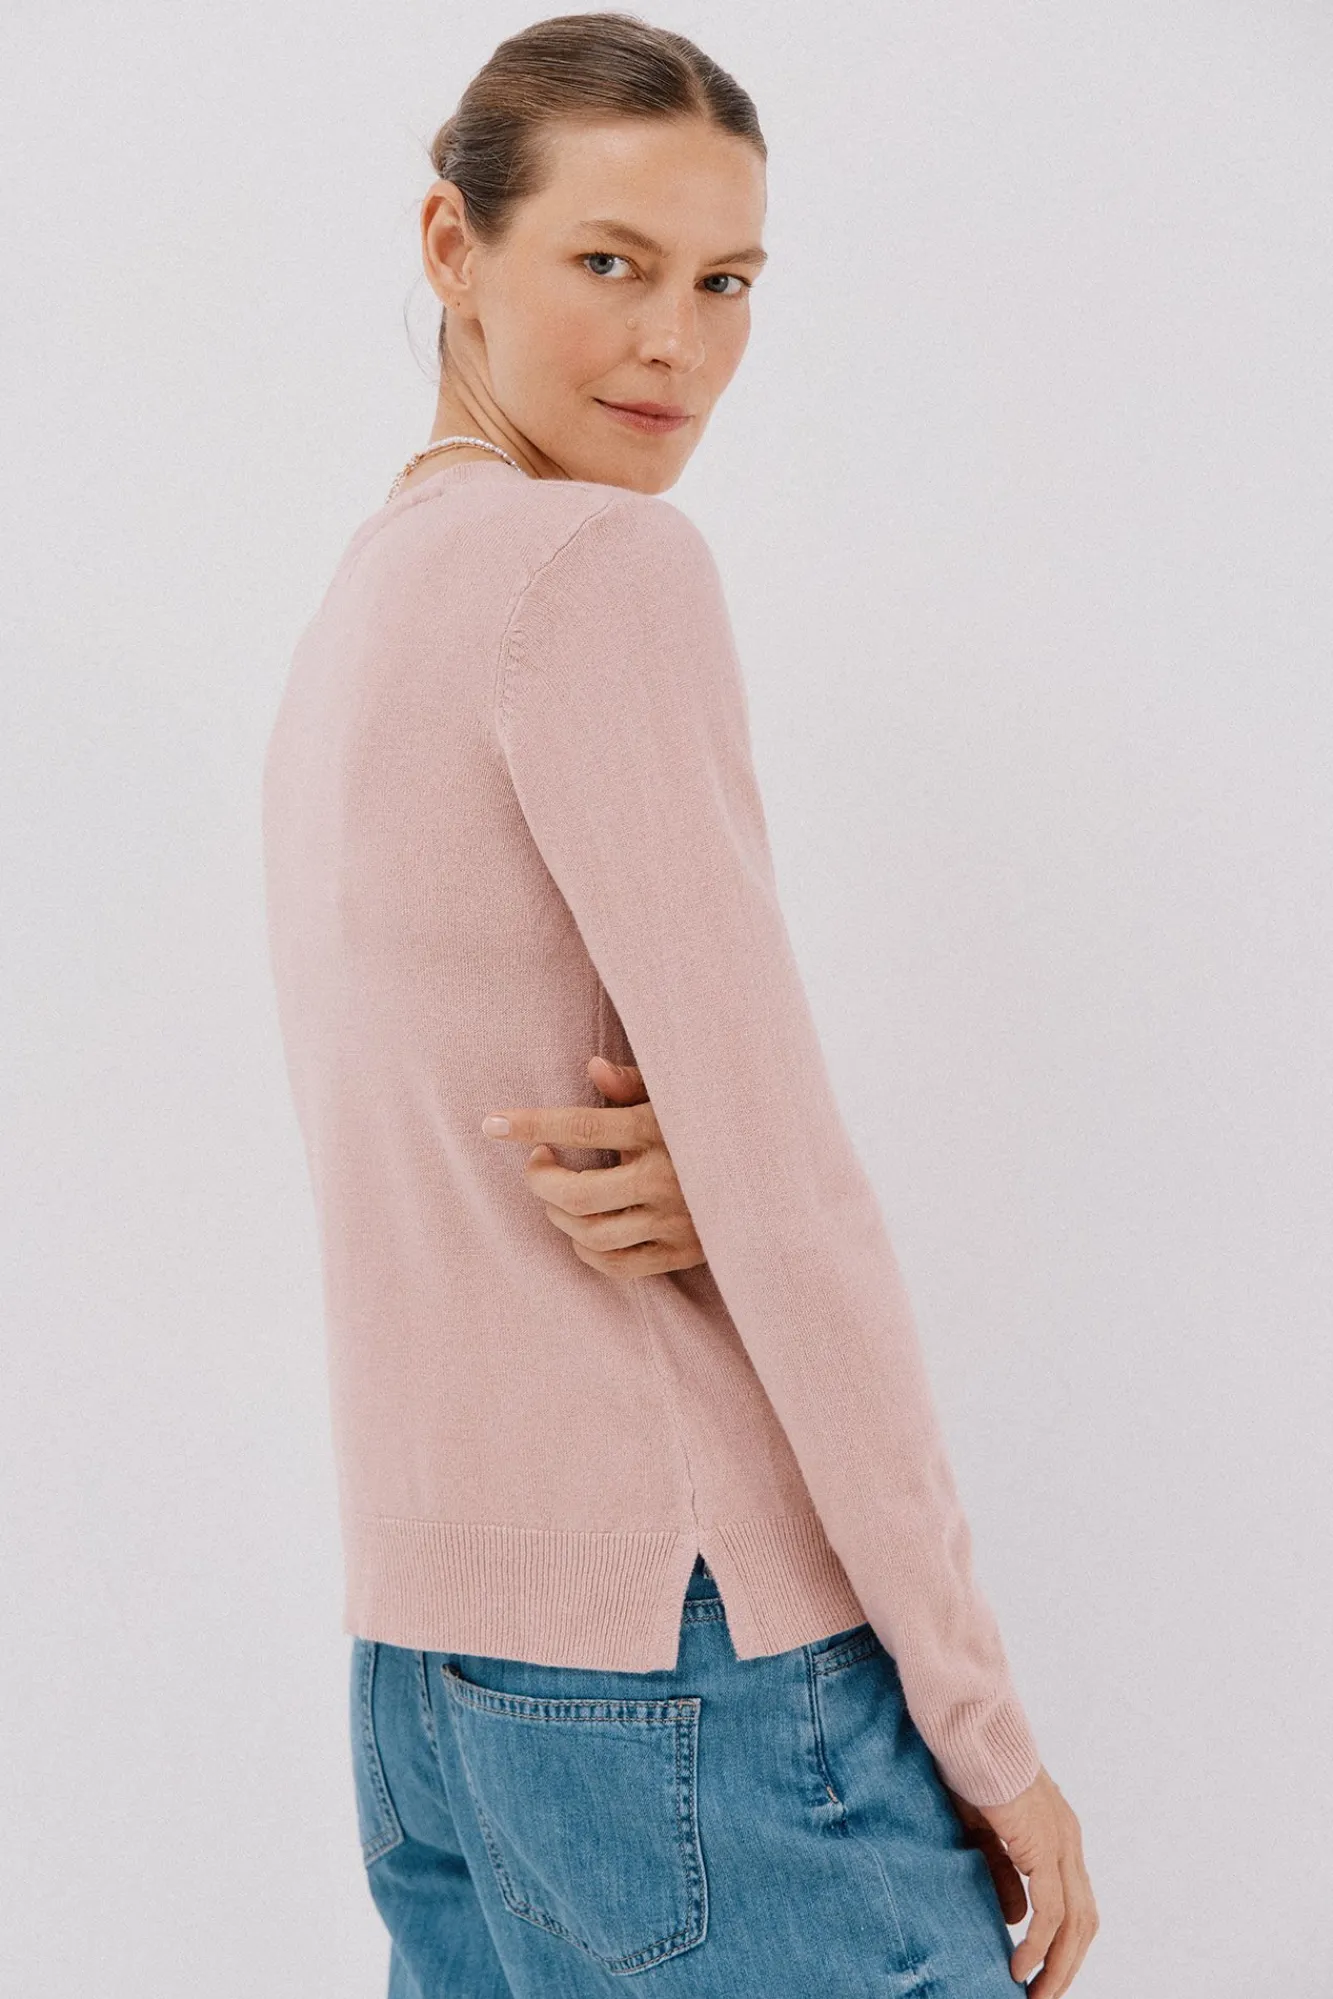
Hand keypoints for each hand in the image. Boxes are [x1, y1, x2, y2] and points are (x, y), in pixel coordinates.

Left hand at [480, 1057, 705, 1278]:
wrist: (781, 1173)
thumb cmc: (719, 1118)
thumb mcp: (681, 1092)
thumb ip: (635, 1083)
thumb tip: (592, 1069)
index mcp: (660, 1130)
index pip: (582, 1127)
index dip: (530, 1125)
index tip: (492, 1123)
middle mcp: (666, 1179)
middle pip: (578, 1193)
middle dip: (540, 1180)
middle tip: (538, 1162)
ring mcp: (675, 1222)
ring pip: (591, 1232)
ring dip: (558, 1215)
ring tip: (557, 1194)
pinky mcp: (682, 1253)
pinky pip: (617, 1265)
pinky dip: (586, 1250)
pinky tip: (582, 1228)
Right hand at [941, 1765, 1097, 1996]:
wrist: (970, 1732)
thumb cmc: (971, 1772)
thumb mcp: (986, 1834)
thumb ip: (1004, 1874)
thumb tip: (1018, 1920)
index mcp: (1060, 1834)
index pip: (1075, 1902)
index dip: (1064, 1942)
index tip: (1044, 1972)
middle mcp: (1069, 1841)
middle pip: (1084, 1920)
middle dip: (1067, 1964)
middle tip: (1044, 1996)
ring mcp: (1061, 1843)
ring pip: (1074, 1923)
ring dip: (1059, 1966)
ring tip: (1036, 1996)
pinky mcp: (1043, 1846)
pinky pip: (1050, 1911)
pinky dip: (1039, 1945)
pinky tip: (1020, 1967)